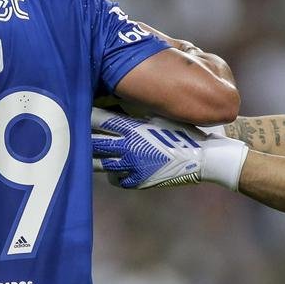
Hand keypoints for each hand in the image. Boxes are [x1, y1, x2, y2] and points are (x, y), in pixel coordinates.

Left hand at [91, 107, 247, 189]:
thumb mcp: (160, 114)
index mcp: (132, 127)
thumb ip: (137, 111)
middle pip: (92, 143)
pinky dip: (114, 172)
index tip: (78, 109)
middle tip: (78, 132)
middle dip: (84, 137)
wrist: (205, 158)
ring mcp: (131, 167)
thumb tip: (117, 101)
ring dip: (94, 157)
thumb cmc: (185, 131)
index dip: (86, 114)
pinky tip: (118, 167)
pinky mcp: (138, 182)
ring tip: (89, 152)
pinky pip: (115, 178)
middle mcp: (127, 147)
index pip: (97, 119)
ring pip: (98, 164)